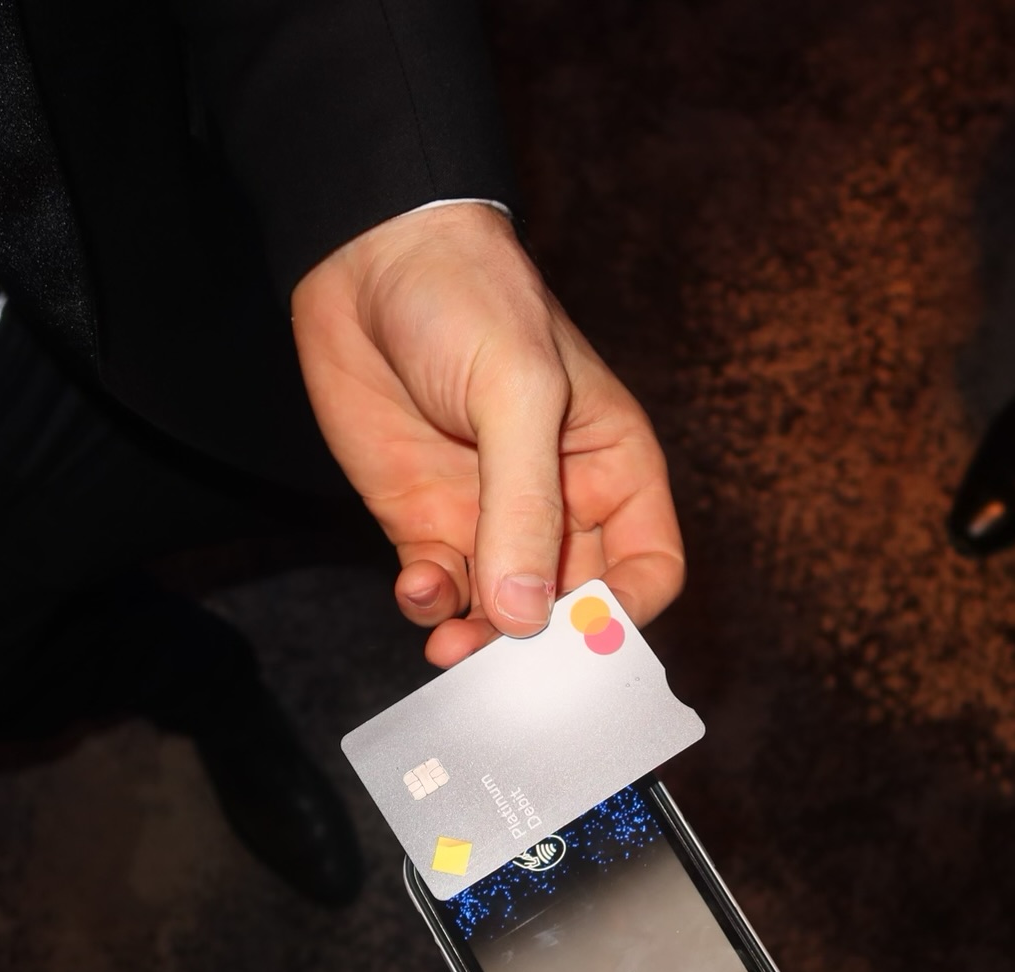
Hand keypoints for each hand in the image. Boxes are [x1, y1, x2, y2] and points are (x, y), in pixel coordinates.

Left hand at [293, 202, 684, 665]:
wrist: (367, 256)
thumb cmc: (469, 298)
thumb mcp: (518, 391)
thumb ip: (523, 504)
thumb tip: (525, 615)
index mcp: (613, 464)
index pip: (647, 568)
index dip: (624, 615)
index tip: (583, 642)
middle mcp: (558, 502)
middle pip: (571, 608)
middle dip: (541, 647)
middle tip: (506, 673)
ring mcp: (488, 515)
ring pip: (501, 613)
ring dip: (479, 640)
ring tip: (452, 644)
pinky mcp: (424, 519)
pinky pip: (439, 590)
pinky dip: (429, 604)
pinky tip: (417, 588)